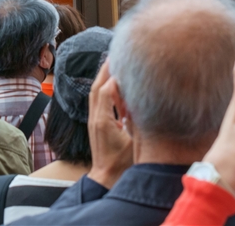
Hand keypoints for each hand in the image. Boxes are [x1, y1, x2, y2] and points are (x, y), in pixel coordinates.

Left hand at [86, 61, 132, 189]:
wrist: (106, 179)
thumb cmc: (122, 164)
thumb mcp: (134, 140)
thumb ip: (136, 119)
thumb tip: (140, 99)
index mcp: (103, 120)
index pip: (106, 90)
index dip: (115, 75)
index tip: (125, 62)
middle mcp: (95, 118)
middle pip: (97, 88)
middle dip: (105, 70)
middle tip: (115, 55)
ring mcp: (94, 121)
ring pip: (96, 93)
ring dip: (104, 78)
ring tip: (114, 64)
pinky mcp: (96, 125)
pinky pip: (98, 102)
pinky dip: (105, 90)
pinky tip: (115, 87)